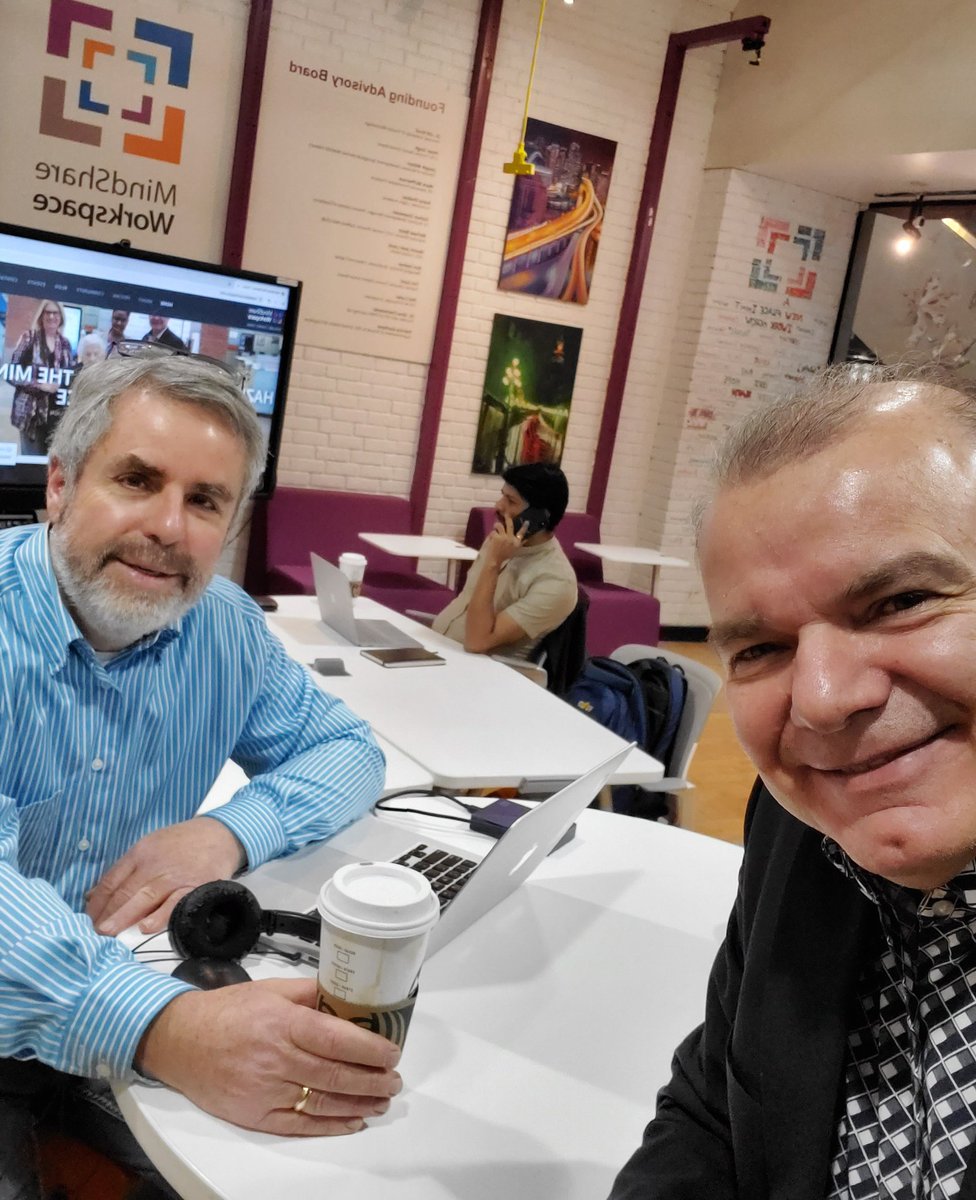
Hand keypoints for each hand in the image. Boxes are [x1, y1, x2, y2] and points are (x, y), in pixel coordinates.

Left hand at [86, 816, 244, 936]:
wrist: (221, 834)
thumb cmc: (183, 843)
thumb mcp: (150, 846)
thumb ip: (125, 871)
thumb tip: (93, 895)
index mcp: (141, 853)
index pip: (112, 881)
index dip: (97, 902)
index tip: (88, 919)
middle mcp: (155, 863)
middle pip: (125, 891)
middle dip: (107, 914)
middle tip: (93, 933)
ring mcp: (175, 875)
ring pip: (145, 898)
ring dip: (125, 917)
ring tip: (109, 933)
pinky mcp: (195, 886)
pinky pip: (175, 903)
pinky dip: (161, 916)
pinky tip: (147, 927)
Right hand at [136, 978, 401, 1135]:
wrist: (180, 1041)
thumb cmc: (227, 1011)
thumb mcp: (271, 989)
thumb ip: (310, 992)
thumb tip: (348, 995)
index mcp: (283, 1023)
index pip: (337, 1039)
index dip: (370, 1049)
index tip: (392, 1052)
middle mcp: (277, 1058)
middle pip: (335, 1074)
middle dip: (372, 1080)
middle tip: (394, 1080)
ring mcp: (266, 1090)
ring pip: (322, 1102)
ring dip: (358, 1104)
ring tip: (381, 1101)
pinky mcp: (255, 1114)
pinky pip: (299, 1125)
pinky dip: (330, 1126)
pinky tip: (351, 1121)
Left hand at [483, 514, 523, 569]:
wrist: (494, 561)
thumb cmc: (503, 557)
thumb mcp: (514, 551)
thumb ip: (518, 543)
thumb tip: (524, 538)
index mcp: (516, 543)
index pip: (522, 533)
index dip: (524, 527)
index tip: (527, 522)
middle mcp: (511, 539)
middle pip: (510, 525)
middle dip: (508, 518)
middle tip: (506, 514)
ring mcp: (504, 537)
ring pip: (499, 525)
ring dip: (496, 525)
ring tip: (495, 527)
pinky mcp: (496, 537)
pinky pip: (493, 531)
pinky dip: (491, 534)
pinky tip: (491, 539)